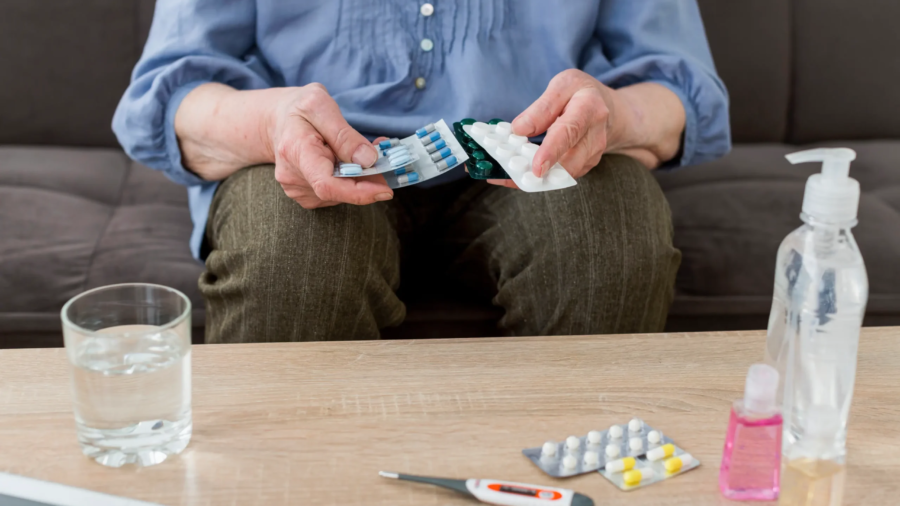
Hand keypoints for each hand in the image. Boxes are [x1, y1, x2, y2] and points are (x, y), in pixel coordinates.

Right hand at [269, 83, 392, 207]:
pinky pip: (336, 194)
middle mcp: (292, 176)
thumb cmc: (298, 109)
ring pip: (340, 194)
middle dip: (367, 180)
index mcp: (296, 151)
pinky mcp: (305, 195)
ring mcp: (297, 189)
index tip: (386, 190)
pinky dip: (350, 182)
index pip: (327, 185)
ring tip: (363, 154)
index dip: (359, 192)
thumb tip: (368, 160)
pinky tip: (349, 164)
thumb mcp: (320, 105)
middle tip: (385, 160)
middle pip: (339, 191)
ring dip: (360, 179)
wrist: (276, 121)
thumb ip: (344, 134)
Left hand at [488, 70, 684, 188]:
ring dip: (538, 178)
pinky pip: (562, 176)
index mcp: (588, 108)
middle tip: (511, 173)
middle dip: (541, 172)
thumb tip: (518, 130)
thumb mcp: (562, 86)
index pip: (569, 131)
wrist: (607, 108)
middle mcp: (596, 135)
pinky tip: (518, 175)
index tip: (537, 167)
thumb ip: (541, 108)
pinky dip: (540, 179)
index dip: (552, 151)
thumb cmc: (580, 94)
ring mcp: (593, 154)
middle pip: (570, 161)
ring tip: (509, 175)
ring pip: (565, 174)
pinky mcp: (586, 165)